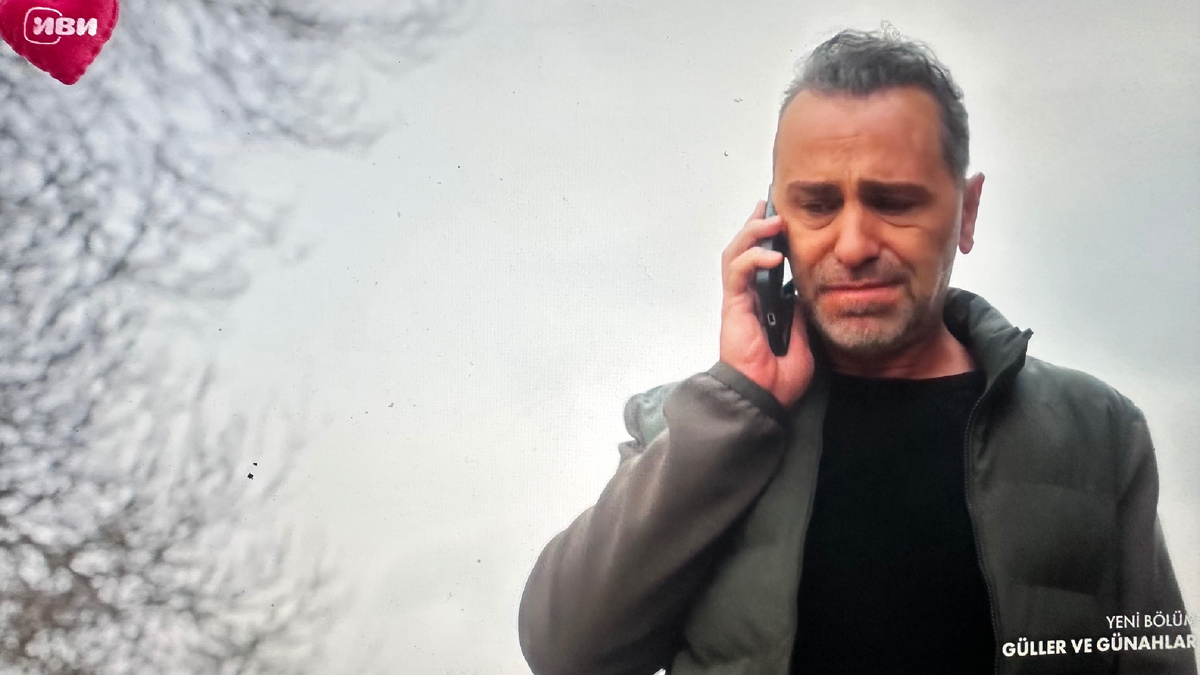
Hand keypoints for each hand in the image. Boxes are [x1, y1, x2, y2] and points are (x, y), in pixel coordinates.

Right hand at [719, 199, 813, 407]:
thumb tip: (802, 295)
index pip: (757, 263)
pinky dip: (752, 258)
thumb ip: (798, 316)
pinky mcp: (733, 307)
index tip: (777, 219)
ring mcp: (737, 302)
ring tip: (772, 221)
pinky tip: (772, 254)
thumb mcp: (801, 340)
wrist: (763, 397)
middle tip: (770, 208)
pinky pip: (737, 273)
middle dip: (754, 226)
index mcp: (759, 305)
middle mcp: (745, 299)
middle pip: (742, 251)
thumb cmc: (777, 378)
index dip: (764, 239)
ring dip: (752, 234)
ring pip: (735, 255)